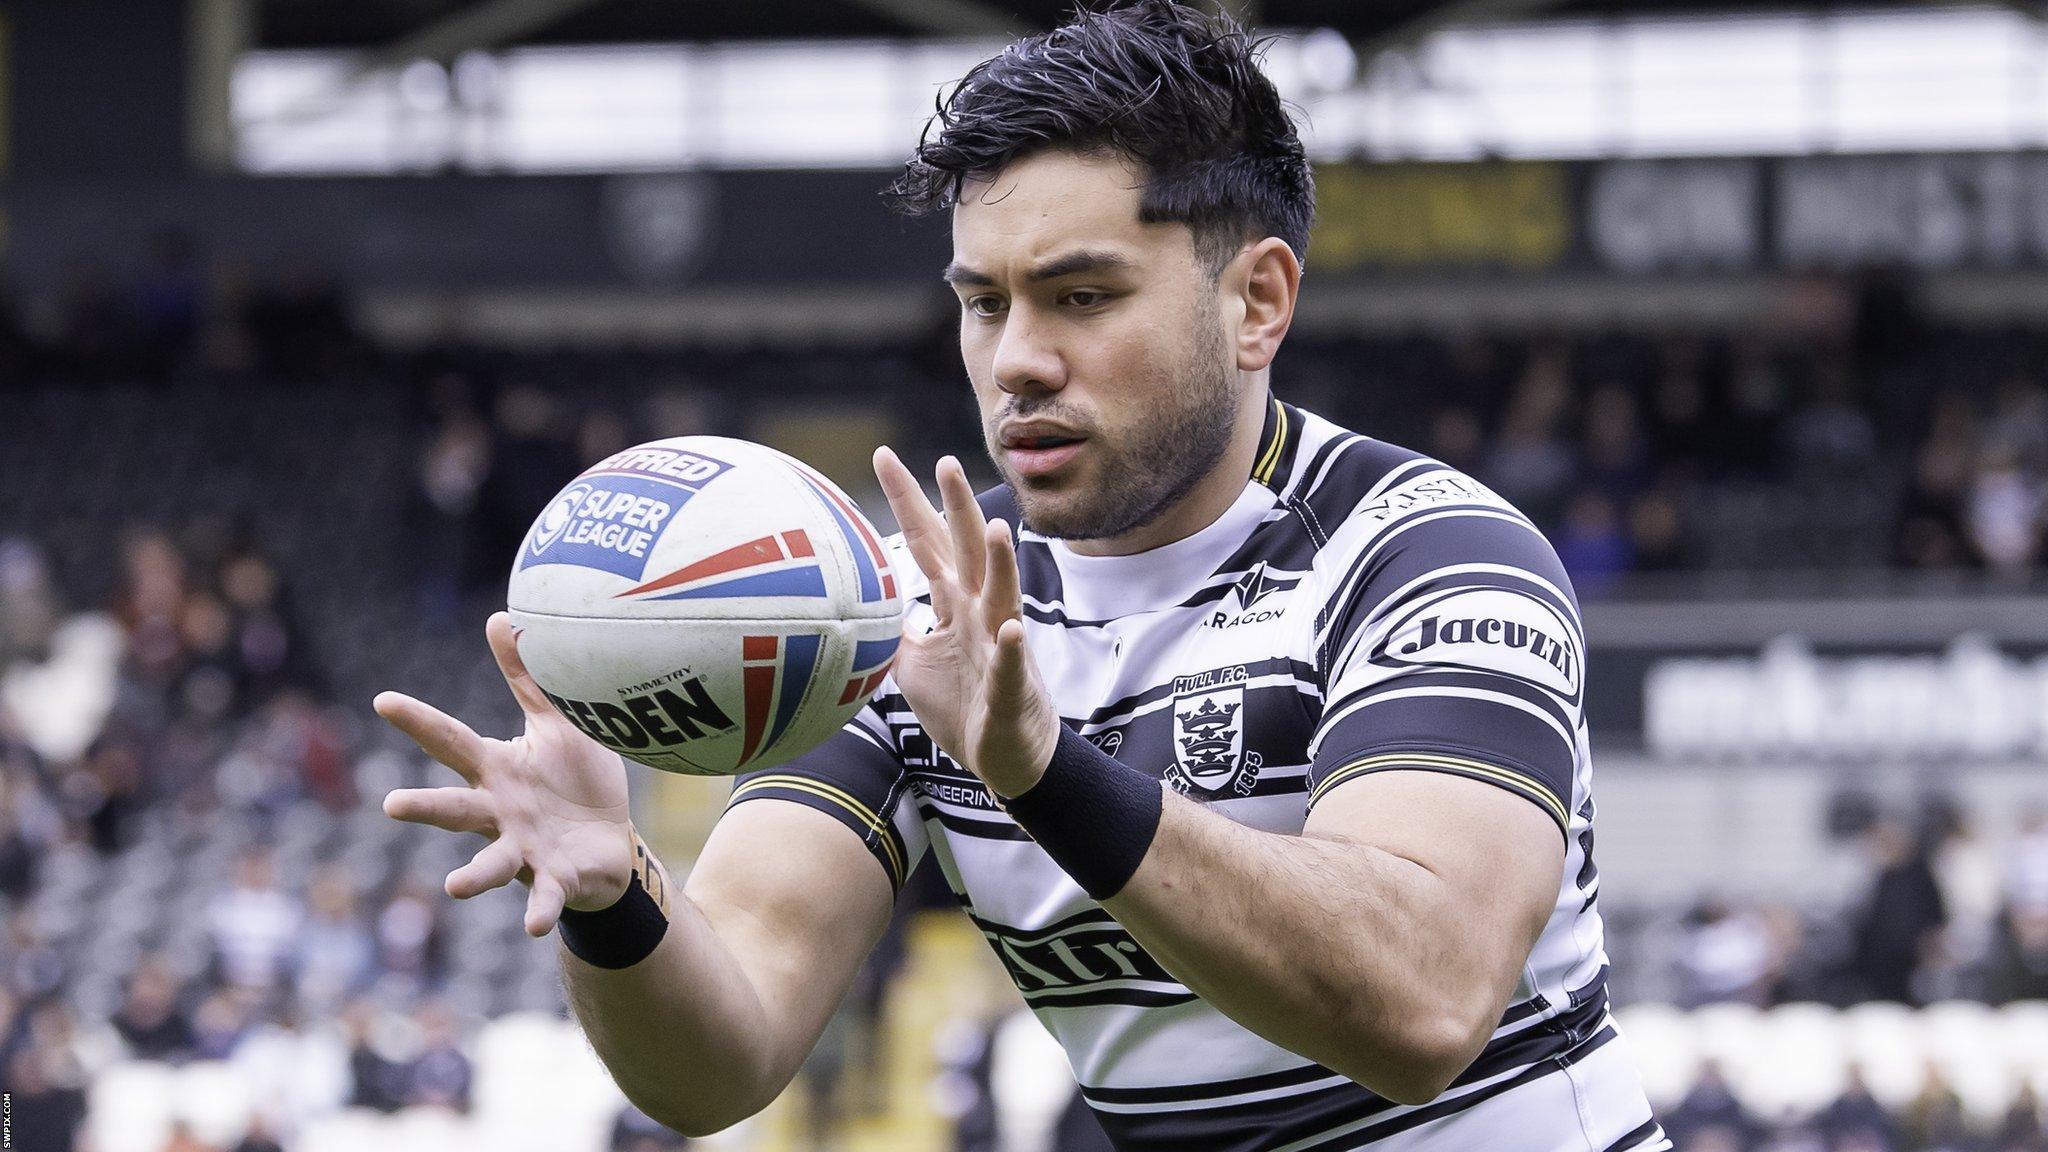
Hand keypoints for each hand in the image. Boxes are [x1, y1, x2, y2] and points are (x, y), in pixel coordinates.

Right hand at [375, 611, 635, 937]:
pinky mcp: (554, 880)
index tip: (383, 700)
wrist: (610, 844)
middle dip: (423, 808)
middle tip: (390, 804)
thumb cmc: (575, 781)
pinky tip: (532, 926)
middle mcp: (500, 814)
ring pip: (490, 862)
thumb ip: (528, 678)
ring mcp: (523, 851)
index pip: (452, 742)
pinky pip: (544, 898)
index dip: (418, 721)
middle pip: (455, 808)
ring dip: (472, 876)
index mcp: (498, 772)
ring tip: (454, 887)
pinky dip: (539, 911)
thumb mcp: (556, 724)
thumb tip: (502, 617)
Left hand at [872, 449, 1060, 797]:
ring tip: (998, 526)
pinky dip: (1010, 649)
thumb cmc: (964, 705)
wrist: (1007, 759)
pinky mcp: (1011, 688)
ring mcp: (999, 648)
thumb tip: (854, 605)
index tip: (882, 454)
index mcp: (956, 604)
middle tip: (945, 460)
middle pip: (969, 551)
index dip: (908, 500)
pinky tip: (1010, 630)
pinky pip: (1010, 665)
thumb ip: (891, 628)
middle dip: (958, 508)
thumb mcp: (914, 662)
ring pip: (1002, 597)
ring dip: (1001, 563)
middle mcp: (981, 614)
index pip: (927, 542)